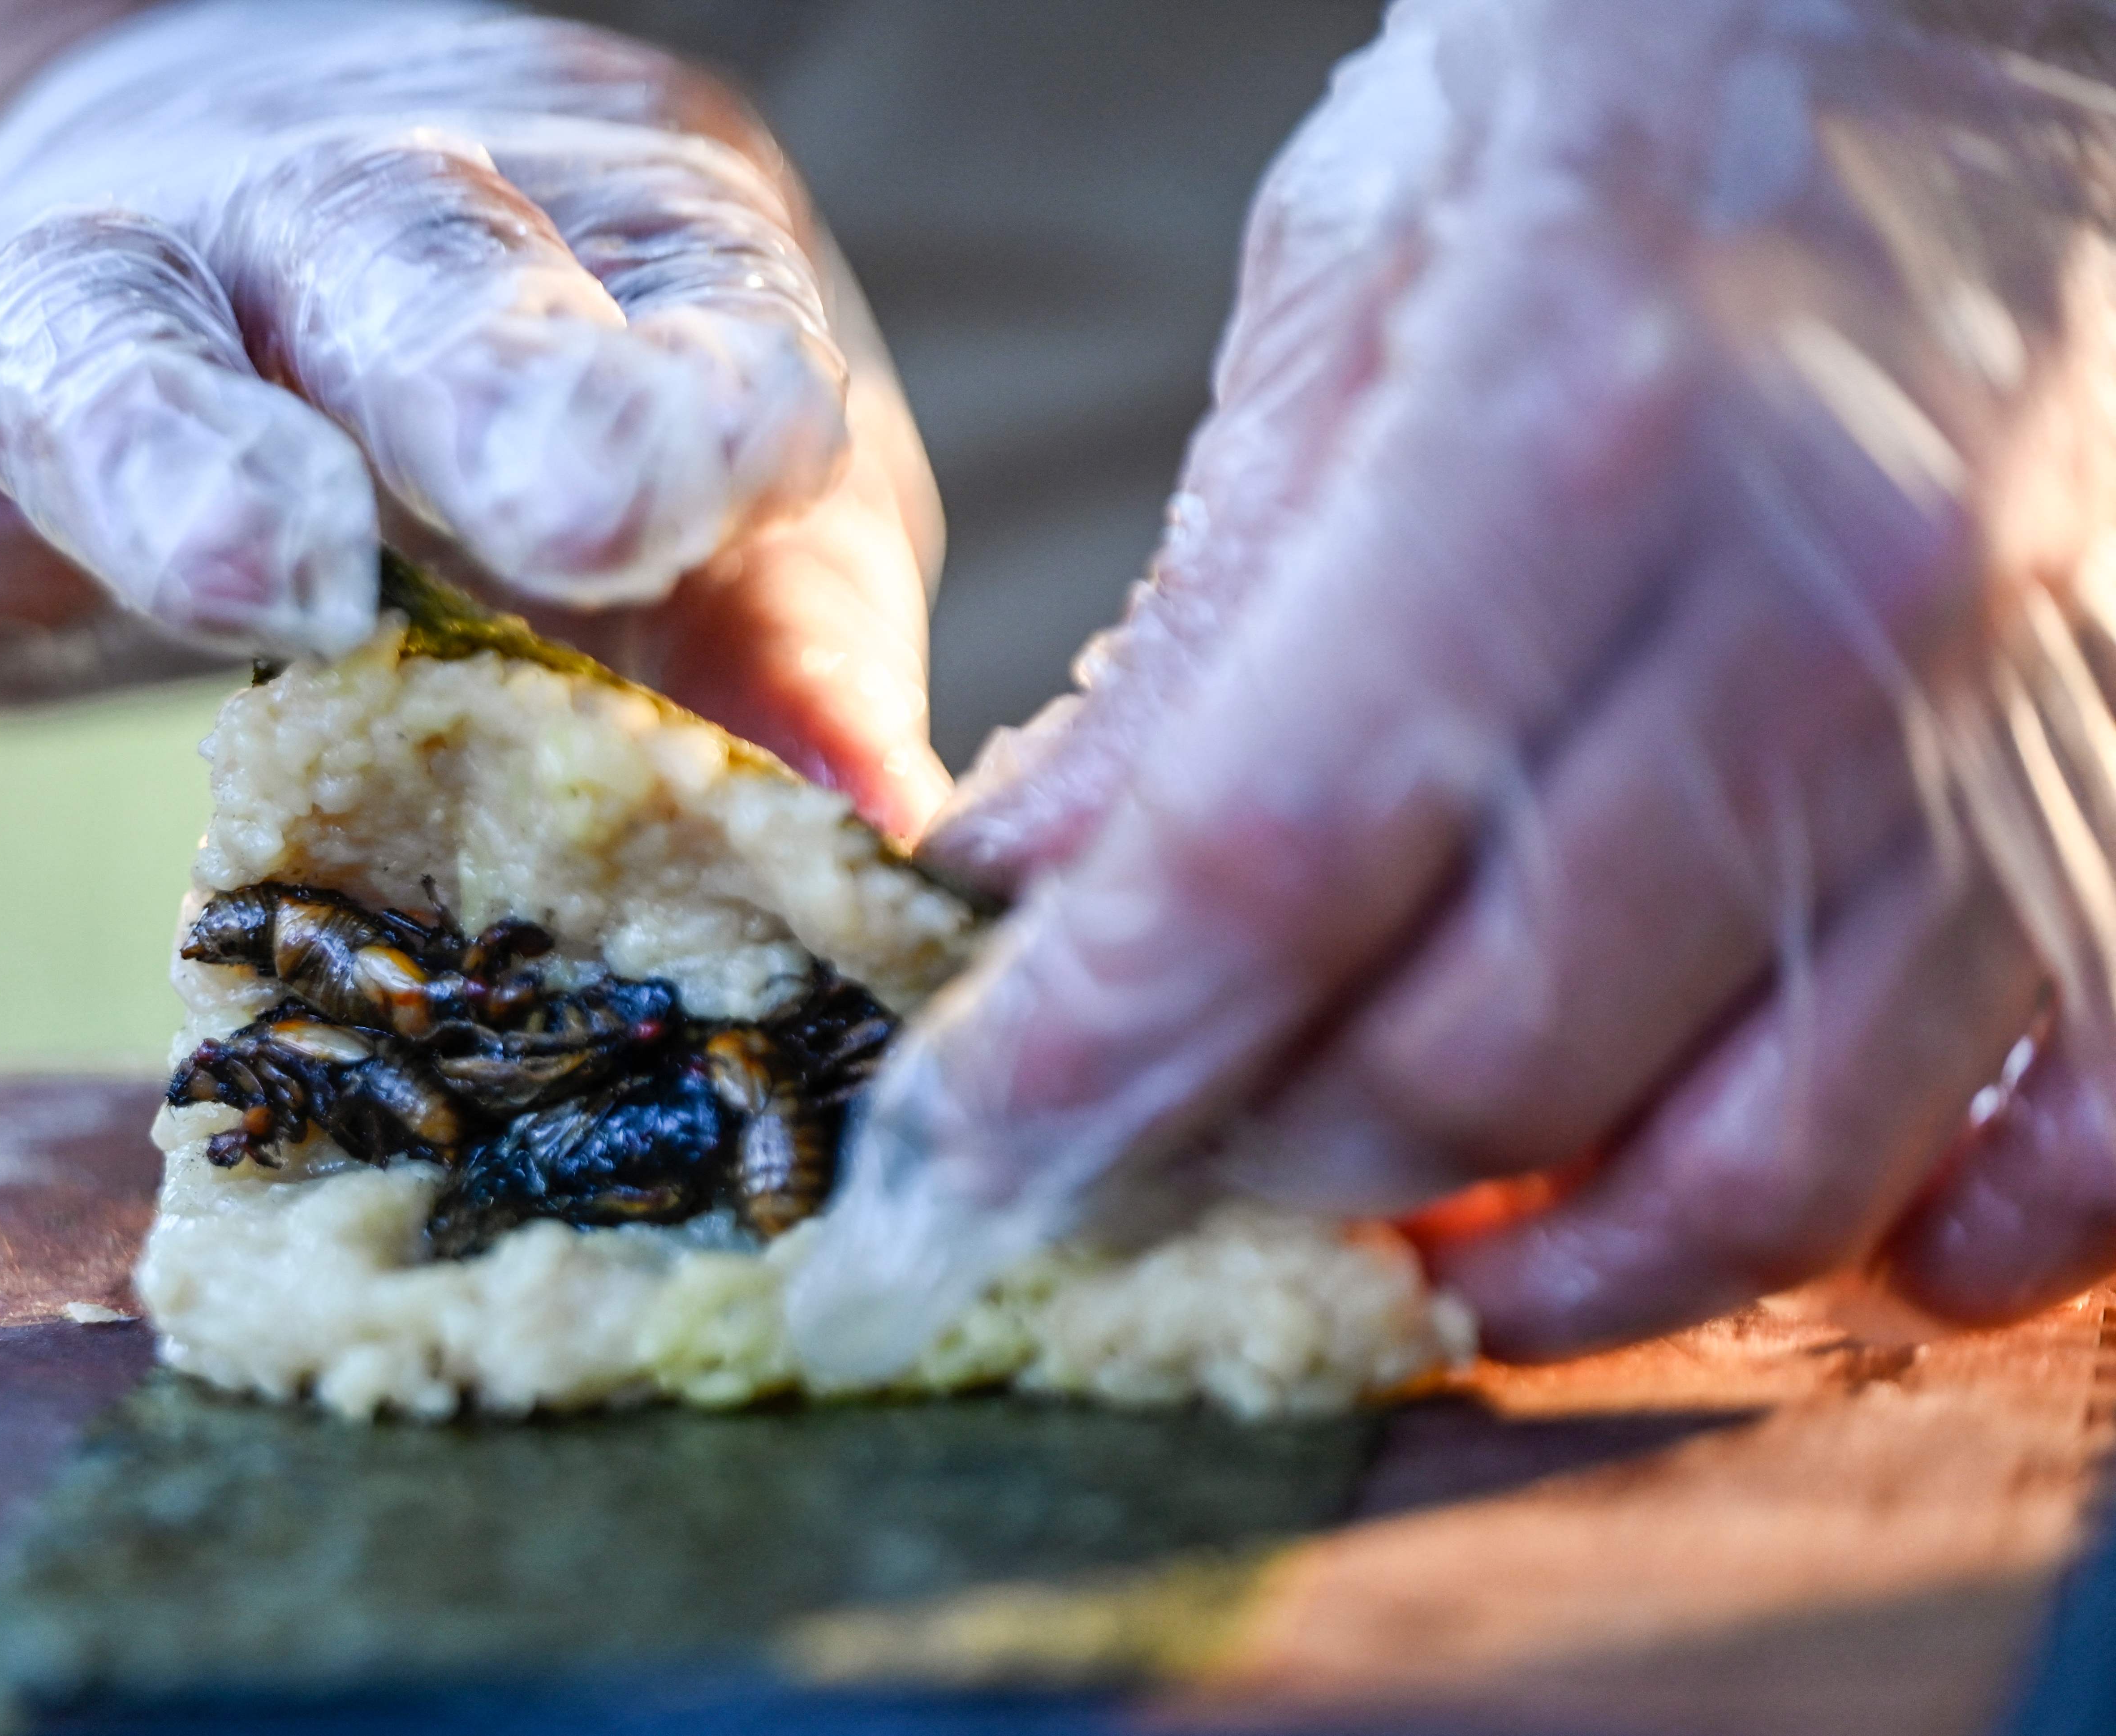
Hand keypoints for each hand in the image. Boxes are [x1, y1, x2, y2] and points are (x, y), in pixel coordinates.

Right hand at [0, 0, 948, 837]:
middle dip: (442, 387)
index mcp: (596, 287)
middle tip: (479, 519)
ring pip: (96, 326)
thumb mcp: (721, 540)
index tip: (658, 495)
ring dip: (156, 444)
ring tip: (237, 571)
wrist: (296, 268)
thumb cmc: (561, 453)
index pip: (657, 322)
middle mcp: (342, 258)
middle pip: (386, 275)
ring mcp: (100, 301)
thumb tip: (886, 870)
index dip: (669, 403)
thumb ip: (792, 674)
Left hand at [794, 0, 2115, 1374]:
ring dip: (1563, 1270)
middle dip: (1277, 1166)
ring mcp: (2008, 714)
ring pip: (1769, 1154)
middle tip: (1165, 1176)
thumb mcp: (1338, 308)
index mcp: (1563, 449)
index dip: (1087, 1053)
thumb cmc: (1603, 114)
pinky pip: (2088, 1129)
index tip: (961, 1157)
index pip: (1269, 864)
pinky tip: (1826, 1250)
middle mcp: (1818, 606)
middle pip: (1491, 1048)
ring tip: (1428, 1270)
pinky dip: (1948, 1238)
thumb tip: (1030, 895)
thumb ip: (1196, 635)